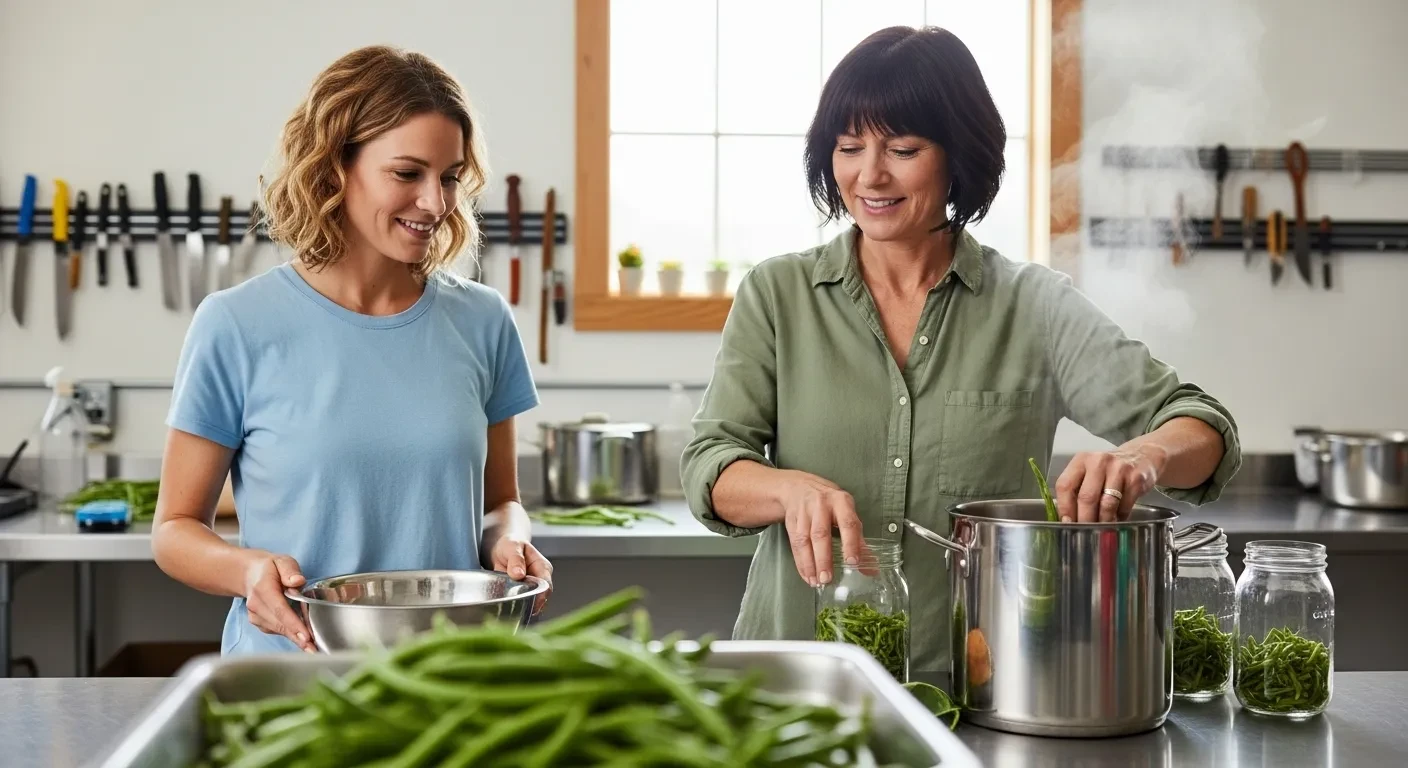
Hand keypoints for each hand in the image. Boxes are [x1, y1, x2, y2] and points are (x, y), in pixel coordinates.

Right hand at [242, 551, 316, 651]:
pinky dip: (288, 634)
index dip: (293, 624)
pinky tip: (301, 638)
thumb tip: (298, 581)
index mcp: (263, 588)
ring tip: (312, 648)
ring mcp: (255, 615)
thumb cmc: (270, 568)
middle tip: (314, 650)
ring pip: (277, 630)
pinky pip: (275, 630)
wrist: (249, 573)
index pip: (280, 609)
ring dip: (294, 639)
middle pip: (279, 624)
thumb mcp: (282, 561)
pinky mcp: (258, 622)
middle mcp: (256, 604)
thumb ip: (290, 570)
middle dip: (297, 638)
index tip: (306, 636)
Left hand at [490, 535, 553, 614]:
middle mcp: (539, 579)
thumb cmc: (511, 544)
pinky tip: (508, 606)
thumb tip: (519, 574)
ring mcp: (531, 587)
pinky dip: (514, 606)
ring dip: (521, 606)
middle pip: (541, 597)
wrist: (502, 548)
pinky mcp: (522, 593)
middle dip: (530, 604)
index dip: (540, 596)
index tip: (531, 604)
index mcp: (543, 567)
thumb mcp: (512, 547)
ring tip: (510, 606)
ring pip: (531, 603)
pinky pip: (521, 603)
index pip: (547, 586)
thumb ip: (516, 559)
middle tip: (516, 607)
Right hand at [779, 471, 864, 587]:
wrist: (798, 487)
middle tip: (827, 578)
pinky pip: (795, 545)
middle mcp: (821, 505)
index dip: (851, 543)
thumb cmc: (829, 504)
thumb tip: (872, 569)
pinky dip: (801, 563)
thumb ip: (858, 540)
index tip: (853, 562)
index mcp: (841, 502)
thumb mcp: (846, 513)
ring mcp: (803, 513)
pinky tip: (807, 576)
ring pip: (804, 541)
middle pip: (821, 534)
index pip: (848, 523)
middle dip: (824, 558)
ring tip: (817, 581)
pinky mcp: (791, 521)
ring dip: (810, 564)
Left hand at [1055, 447, 1162, 522]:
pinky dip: (1119, 517)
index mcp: (1081, 460)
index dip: (1064, 507)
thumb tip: (1069, 520)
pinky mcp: (1136, 479)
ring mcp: (1119, 469)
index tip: (1067, 522)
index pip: (1065, 485)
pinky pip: (1124, 506)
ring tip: (1101, 529)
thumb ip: (1077, 490)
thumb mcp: (1089, 472)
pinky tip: (1117, 518)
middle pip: (1086, 497)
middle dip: (1084, 519)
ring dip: (1103, 521)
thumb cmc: (1109, 469)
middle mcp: (1099, 462)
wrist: (1141, 455)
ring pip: (1107, 504)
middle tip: (1084, 533)